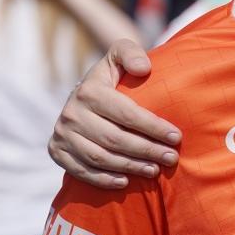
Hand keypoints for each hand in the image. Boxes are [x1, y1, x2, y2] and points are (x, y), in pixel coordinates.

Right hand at [48, 39, 181, 188]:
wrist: (84, 95)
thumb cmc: (113, 76)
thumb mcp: (120, 55)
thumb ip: (131, 54)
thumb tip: (144, 69)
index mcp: (89, 91)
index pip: (127, 114)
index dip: (154, 127)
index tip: (177, 137)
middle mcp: (71, 113)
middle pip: (115, 139)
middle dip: (147, 150)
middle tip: (171, 157)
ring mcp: (62, 134)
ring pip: (100, 158)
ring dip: (130, 166)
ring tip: (155, 170)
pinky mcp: (56, 151)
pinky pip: (81, 171)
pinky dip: (104, 179)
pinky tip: (125, 181)